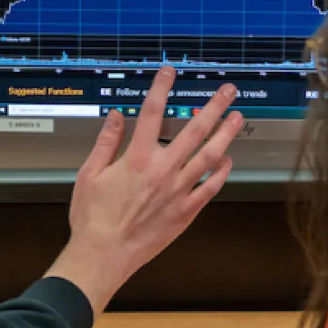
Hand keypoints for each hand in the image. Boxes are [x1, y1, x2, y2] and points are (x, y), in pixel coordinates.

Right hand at [46, 67, 243, 314]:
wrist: (104, 254)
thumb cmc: (93, 218)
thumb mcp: (90, 174)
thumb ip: (106, 142)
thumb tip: (117, 117)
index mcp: (137, 158)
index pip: (154, 112)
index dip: (163, 88)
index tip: (170, 72)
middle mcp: (163, 171)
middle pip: (195, 131)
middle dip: (214, 107)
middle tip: (228, 92)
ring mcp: (178, 192)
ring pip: (210, 157)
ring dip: (226, 135)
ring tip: (237, 119)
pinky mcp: (185, 212)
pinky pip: (210, 188)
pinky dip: (222, 172)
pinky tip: (227, 160)